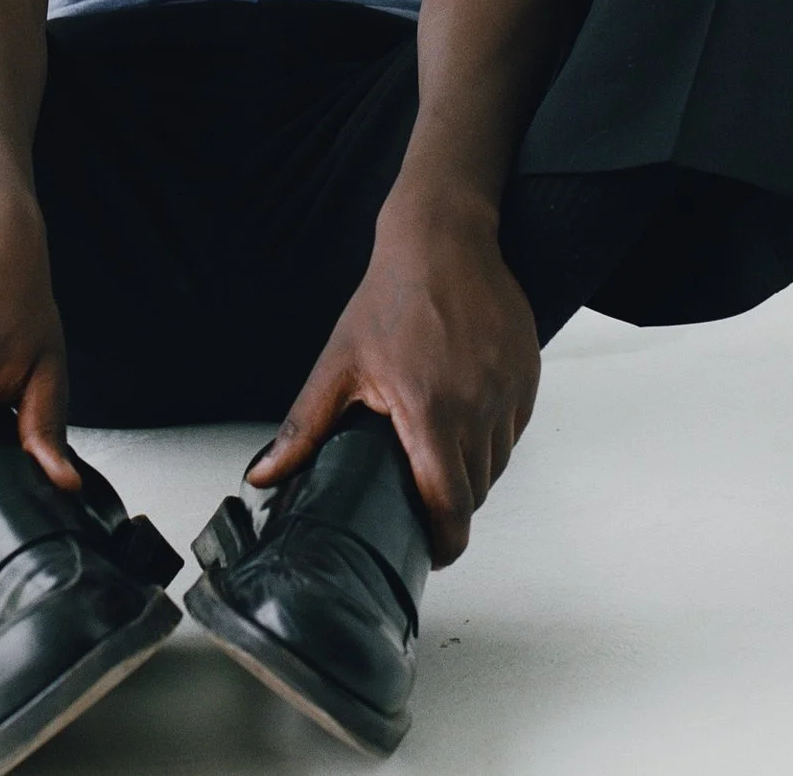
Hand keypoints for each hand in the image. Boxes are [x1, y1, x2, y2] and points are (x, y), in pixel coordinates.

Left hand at [248, 182, 540, 566]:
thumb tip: (263, 475)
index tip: (429, 551)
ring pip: (498, 462)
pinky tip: (464, 418)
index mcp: (431, 413)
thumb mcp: (338, 363)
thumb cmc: (389, 298)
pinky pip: (514, 429)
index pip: (451, 506)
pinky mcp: (528, 375)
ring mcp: (510, 391)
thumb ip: (304, 428)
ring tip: (438, 454)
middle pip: (476, 492)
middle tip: (422, 499)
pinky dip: (493, 437)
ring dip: (473, 471)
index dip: (443, 542)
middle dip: (451, 507)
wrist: (442, 240)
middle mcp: (479, 408)